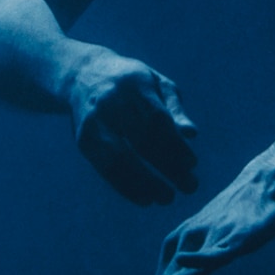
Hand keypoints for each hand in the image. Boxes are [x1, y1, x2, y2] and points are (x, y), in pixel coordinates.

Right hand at [65, 52, 197, 204]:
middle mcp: (111, 103)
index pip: (157, 119)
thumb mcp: (157, 84)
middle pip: (140, 139)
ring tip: (167, 198)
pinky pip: (105, 169)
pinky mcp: (82, 141)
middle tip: (190, 187)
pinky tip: (145, 198)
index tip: (192, 164)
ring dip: (144, 183)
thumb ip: (175, 109)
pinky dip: (126, 187)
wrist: (82, 75)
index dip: (175, 143)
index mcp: (135, 85)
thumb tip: (192, 134)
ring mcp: (94, 123)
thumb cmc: (132, 83)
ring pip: (119, 158)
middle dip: (167, 166)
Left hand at [123, 162, 274, 274]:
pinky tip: (185, 261)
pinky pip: (217, 250)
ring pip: (190, 269)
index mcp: (183, 244)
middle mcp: (193, 241)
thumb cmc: (237, 216)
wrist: (266, 182)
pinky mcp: (238, 237)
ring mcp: (214, 238)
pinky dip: (200, 256)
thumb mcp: (214, 249)